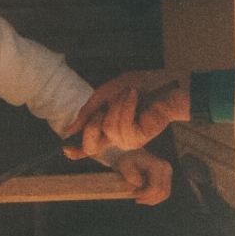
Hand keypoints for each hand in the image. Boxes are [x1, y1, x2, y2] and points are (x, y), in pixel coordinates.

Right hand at [64, 70, 189, 158]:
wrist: (168, 85)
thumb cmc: (141, 86)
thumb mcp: (106, 93)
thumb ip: (87, 111)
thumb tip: (69, 131)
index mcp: (108, 127)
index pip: (90, 145)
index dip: (77, 150)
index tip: (66, 150)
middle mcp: (116, 137)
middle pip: (90, 144)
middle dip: (93, 121)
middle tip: (107, 104)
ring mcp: (128, 140)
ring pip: (107, 128)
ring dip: (117, 105)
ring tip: (130, 94)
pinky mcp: (139, 138)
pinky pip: (121, 126)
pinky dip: (126, 107)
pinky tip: (135, 98)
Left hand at [110, 149, 172, 204]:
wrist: (132, 154)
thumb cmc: (126, 160)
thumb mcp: (123, 165)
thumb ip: (130, 174)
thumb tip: (140, 184)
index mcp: (156, 165)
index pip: (155, 187)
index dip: (145, 195)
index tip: (134, 194)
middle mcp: (165, 168)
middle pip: (161, 192)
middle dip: (148, 198)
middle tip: (136, 198)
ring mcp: (168, 172)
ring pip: (164, 194)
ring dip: (152, 199)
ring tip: (140, 198)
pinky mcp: (167, 177)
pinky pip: (165, 193)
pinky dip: (155, 197)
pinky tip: (145, 196)